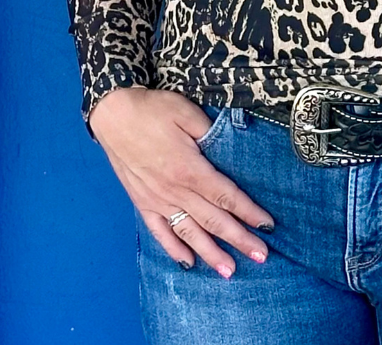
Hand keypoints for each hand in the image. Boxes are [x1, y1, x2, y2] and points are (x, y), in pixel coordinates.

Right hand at [89, 87, 274, 278]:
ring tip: (229, 272)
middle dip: (239, 239)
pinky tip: (188, 262)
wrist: (112, 114)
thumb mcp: (187, 112)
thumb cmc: (152, 110)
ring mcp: (157, 200)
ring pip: (189, 232)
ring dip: (211, 253)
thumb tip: (228, 148)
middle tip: (261, 256)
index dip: (248, 212)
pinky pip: (159, 232)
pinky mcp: (142, 202)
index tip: (267, 225)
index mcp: (190, 169)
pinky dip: (174, 249)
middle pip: (213, 220)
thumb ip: (210, 133)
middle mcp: (175, 191)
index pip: (226, 196)